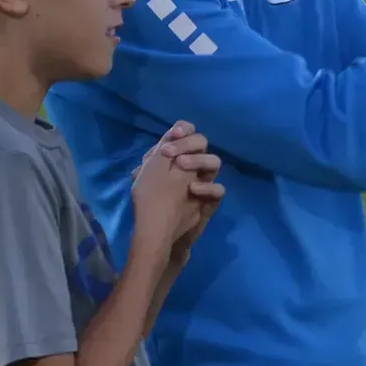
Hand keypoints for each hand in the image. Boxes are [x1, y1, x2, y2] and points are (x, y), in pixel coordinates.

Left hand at [130, 122, 223, 265]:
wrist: (158, 235)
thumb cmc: (152, 204)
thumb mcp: (147, 175)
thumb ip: (157, 153)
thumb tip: (171, 133)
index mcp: (176, 156)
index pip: (187, 133)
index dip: (184, 129)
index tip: (175, 133)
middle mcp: (192, 166)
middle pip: (202, 143)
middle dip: (188, 143)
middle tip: (170, 154)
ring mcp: (203, 182)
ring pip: (214, 162)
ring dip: (199, 160)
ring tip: (182, 165)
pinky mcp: (210, 200)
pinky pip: (219, 190)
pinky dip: (207, 188)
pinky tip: (192, 190)